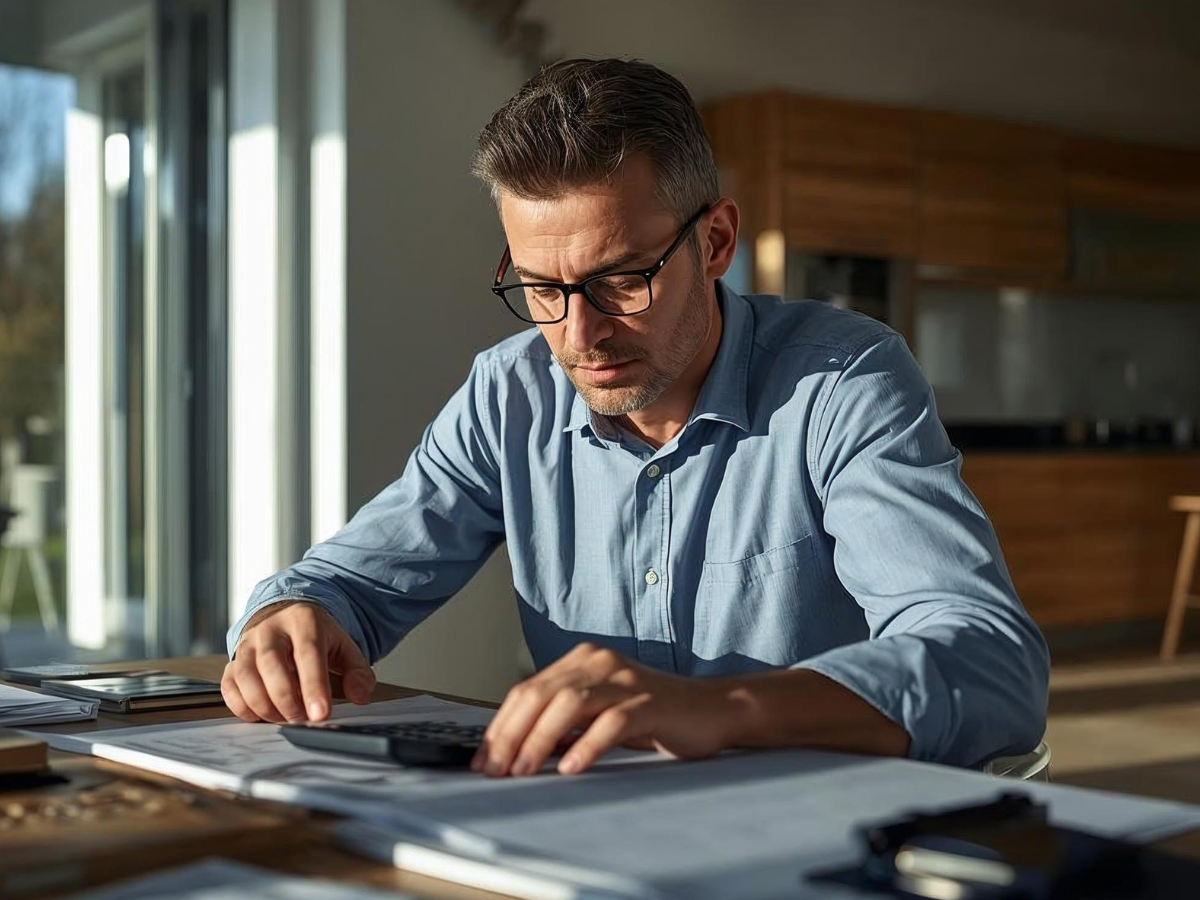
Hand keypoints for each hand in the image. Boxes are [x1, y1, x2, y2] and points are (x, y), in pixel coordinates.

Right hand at [221, 601, 376, 723]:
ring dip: (264, 705)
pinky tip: (261, 715)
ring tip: (284, 718)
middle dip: (286, 699)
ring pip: (246, 676)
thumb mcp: (343, 646)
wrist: (284, 614)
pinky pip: (229, 686)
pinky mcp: (232, 660)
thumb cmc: (315, 636)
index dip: (314, 687)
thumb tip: (360, 696)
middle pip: (271, 664)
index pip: (308, 654)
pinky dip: (242, 706)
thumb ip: (357, 671)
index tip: (320, 715)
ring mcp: (247, 644)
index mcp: (304, 620)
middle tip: (301, 720)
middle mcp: (271, 629)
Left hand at [471, 642, 744, 776]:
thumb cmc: (652, 715)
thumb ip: (563, 721)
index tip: (483, 760)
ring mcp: (625, 680)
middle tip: (495, 771)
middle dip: (511, 736)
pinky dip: (586, 746)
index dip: (500, 726)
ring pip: (569, 704)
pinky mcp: (649, 703)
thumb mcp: (600, 711)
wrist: (711, 708)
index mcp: (582, 660)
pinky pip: (611, 723)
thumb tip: (515, 752)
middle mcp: (599, 662)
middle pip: (540, 695)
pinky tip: (570, 768)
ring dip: (540, 740)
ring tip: (524, 771)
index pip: (526, 690)